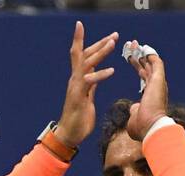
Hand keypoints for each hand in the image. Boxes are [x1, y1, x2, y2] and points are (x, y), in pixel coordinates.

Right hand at [55, 22, 118, 149]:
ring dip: (100, 52)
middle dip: (100, 43)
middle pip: (85, 54)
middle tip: (115, 35)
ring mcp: (76, 87)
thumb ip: (91, 85)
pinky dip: (100, 75)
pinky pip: (90, 82)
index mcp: (78, 79)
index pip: (81, 56)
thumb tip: (95, 73)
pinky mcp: (79, 96)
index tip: (93, 30)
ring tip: (113, 43)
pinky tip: (112, 70)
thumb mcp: (88, 98)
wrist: (69, 135)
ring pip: (87, 63)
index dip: (85, 41)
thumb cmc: (78, 119)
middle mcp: (75, 79)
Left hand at [124, 41, 169, 142]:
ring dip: (142, 51)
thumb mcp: (135, 117)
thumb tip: (133, 108)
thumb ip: (134, 111)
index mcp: (151, 93)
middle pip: (148, 65)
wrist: (150, 128)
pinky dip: (149, 53)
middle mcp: (157, 86)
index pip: (144, 75)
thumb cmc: (142, 128)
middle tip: (130, 45)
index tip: (129, 58)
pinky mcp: (159, 78)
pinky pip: (156, 61)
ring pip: (151, 61)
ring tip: (133, 42)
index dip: (137, 65)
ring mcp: (159, 82)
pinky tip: (141, 45)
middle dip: (138, 54)